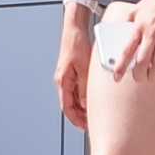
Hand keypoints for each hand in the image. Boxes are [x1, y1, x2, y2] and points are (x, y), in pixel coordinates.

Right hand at [55, 10, 93, 128]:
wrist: (74, 28)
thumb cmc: (76, 44)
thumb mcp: (83, 68)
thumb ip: (84, 87)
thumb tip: (85, 104)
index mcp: (63, 80)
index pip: (67, 107)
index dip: (75, 119)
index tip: (84, 127)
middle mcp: (62, 80)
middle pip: (69, 104)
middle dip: (79, 116)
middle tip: (90, 124)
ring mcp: (66, 76)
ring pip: (73, 98)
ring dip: (81, 107)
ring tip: (92, 114)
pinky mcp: (71, 71)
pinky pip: (76, 89)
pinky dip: (82, 97)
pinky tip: (91, 99)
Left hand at [110, 0, 154, 81]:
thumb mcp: (138, 7)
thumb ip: (130, 20)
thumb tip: (123, 30)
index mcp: (139, 26)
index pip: (127, 51)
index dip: (121, 66)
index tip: (116, 77)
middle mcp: (151, 33)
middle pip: (142, 61)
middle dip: (139, 74)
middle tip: (138, 77)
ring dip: (154, 74)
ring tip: (152, 76)